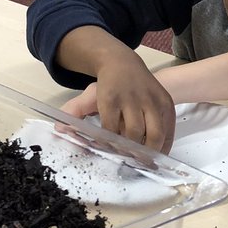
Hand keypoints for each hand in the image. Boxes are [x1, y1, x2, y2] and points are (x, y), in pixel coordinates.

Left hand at [61, 53, 175, 151]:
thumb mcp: (88, 95)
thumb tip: (59, 129)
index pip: (110, 129)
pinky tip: (155, 155)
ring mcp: (152, 101)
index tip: (107, 154)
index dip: (109, 145)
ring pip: (155, 133)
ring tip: (141, 162)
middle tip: (125, 163)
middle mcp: (133, 98)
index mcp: (110, 98)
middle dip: (130, 151)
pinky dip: (164, 146)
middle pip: (134, 133)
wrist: (127, 64)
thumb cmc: (108, 86)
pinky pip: (168, 130)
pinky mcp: (166, 104)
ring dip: (148, 152)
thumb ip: (73, 112)